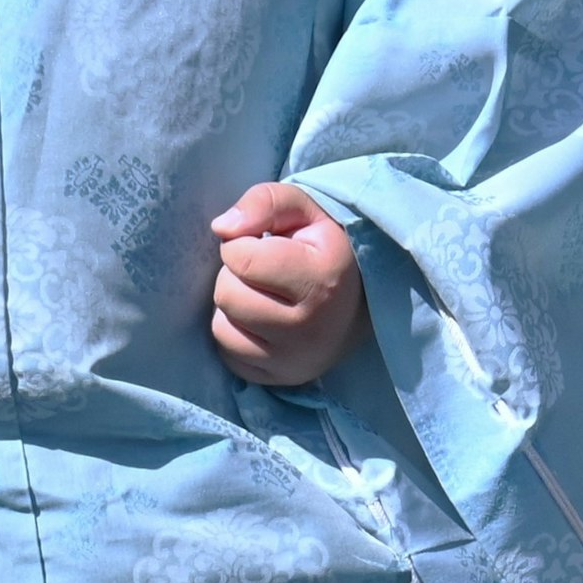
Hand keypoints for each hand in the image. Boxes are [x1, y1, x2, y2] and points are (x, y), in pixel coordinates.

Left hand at [208, 182, 365, 388]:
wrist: (361, 301)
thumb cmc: (325, 248)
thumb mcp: (304, 210)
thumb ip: (263, 202)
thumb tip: (221, 228)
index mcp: (323, 280)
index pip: (241, 259)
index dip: (243, 244)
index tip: (266, 245)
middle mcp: (310, 328)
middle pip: (227, 295)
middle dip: (235, 276)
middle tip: (263, 273)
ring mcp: (296, 361)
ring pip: (222, 328)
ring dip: (233, 306)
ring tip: (262, 296)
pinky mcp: (281, 380)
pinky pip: (228, 355)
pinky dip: (236, 334)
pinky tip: (261, 322)